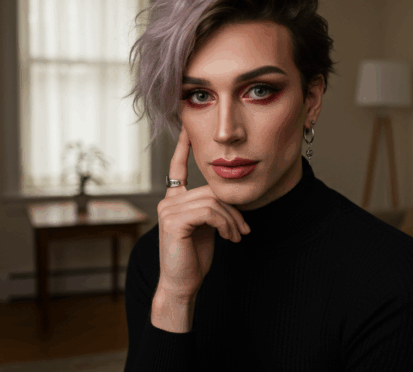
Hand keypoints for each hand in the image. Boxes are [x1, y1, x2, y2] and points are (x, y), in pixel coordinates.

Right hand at [155, 126, 250, 299]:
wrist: (182, 284)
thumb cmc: (194, 258)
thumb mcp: (206, 228)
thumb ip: (211, 208)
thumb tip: (230, 198)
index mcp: (174, 200)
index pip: (177, 168)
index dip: (183, 147)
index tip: (188, 127)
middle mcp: (168, 202)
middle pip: (210, 190)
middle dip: (233, 210)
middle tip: (244, 230)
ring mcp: (168, 211)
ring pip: (213, 201)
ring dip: (232, 220)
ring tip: (237, 237)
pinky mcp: (174, 222)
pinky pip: (209, 212)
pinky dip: (225, 224)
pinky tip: (229, 238)